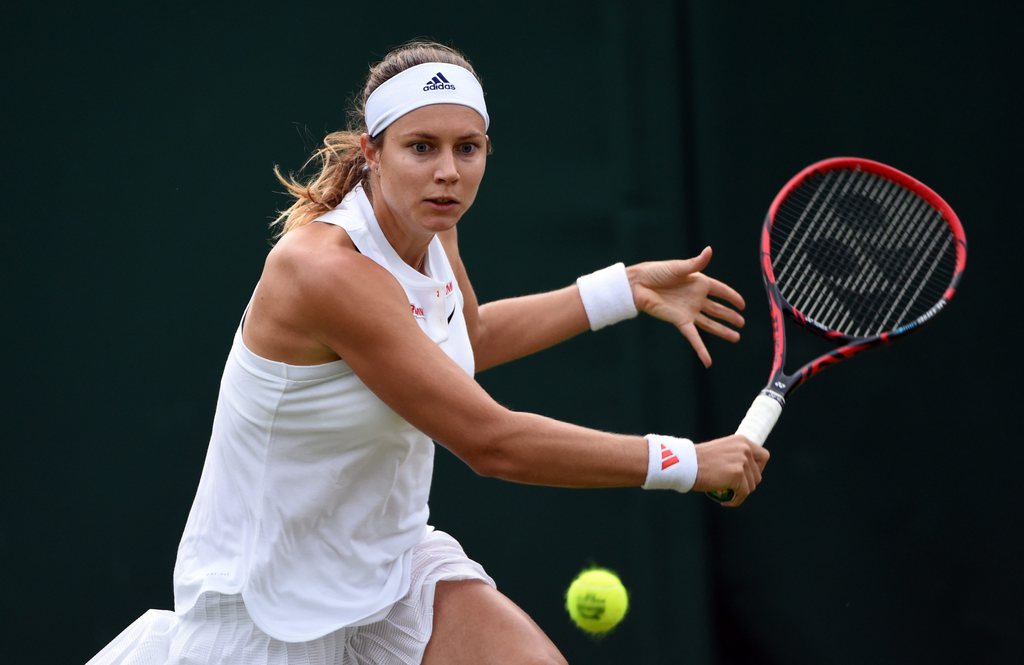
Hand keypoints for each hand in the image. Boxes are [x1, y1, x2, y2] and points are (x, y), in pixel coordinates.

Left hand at [627, 247, 744, 366]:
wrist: (637, 286)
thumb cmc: (655, 272)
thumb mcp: (678, 267)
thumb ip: (696, 263)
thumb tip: (709, 250)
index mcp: (698, 282)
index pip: (721, 290)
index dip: (732, 297)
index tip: (742, 304)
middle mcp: (696, 298)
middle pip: (717, 309)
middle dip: (730, 316)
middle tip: (742, 323)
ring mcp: (689, 311)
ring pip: (710, 324)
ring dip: (723, 331)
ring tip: (736, 337)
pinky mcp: (680, 321)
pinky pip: (694, 337)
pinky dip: (701, 349)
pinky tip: (708, 361)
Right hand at [692, 434, 769, 506]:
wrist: (686, 464)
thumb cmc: (699, 461)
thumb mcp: (722, 451)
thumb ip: (735, 457)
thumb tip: (747, 472)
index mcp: (742, 441)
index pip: (763, 456)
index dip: (758, 469)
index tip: (747, 477)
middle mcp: (745, 449)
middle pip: (758, 475)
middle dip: (746, 485)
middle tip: (732, 489)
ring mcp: (742, 461)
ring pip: (751, 486)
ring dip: (739, 493)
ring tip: (726, 494)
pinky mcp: (738, 475)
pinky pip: (743, 494)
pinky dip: (735, 500)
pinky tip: (724, 501)